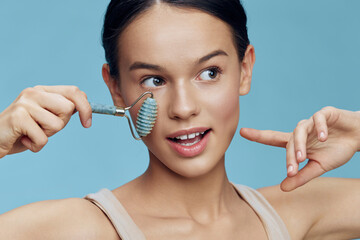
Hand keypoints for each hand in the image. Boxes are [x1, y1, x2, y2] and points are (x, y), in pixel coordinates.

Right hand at [0, 86, 91, 157]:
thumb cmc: (24, 131)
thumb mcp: (46, 118)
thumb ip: (62, 110)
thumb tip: (84, 109)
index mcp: (43, 90)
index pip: (74, 91)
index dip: (85, 108)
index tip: (87, 123)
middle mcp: (33, 93)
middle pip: (68, 108)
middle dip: (61, 124)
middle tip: (43, 128)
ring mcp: (24, 104)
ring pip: (57, 124)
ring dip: (47, 135)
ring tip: (32, 133)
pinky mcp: (18, 118)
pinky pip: (43, 138)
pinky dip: (37, 145)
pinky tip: (25, 141)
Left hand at [240, 106, 359, 190]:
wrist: (359, 137)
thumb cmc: (337, 150)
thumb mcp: (319, 167)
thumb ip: (301, 176)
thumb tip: (282, 188)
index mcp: (297, 142)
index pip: (273, 139)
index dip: (258, 136)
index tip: (242, 132)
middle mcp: (301, 131)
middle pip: (288, 140)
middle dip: (289, 156)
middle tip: (291, 170)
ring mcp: (312, 121)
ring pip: (299, 129)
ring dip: (300, 144)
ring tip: (302, 157)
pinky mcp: (325, 113)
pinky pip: (318, 119)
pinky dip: (319, 128)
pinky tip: (323, 137)